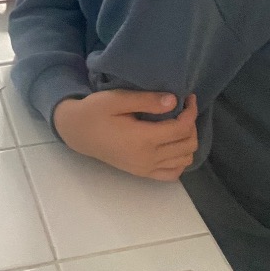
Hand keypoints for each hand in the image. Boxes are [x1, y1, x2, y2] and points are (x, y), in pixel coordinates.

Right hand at [53, 91, 198, 180]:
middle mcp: (148, 159)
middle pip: (187, 145)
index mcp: (143, 140)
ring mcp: (145, 169)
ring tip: (178, 122)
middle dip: (192, 124)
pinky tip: (173, 144)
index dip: (191, 112)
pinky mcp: (142, 173)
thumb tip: (174, 101)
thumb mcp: (117, 99)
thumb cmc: (95, 111)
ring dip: (188, 141)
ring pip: (184, 160)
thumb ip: (146, 100)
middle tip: (183, 107)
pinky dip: (180, 160)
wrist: (77, 132)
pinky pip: (172, 173)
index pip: (181, 129)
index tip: (189, 97)